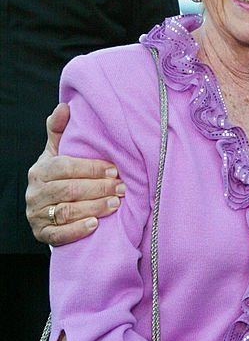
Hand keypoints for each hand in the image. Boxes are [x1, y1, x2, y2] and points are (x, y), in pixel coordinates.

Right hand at [25, 103, 125, 245]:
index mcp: (39, 170)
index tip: (114, 170)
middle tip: (121, 188)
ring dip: (94, 207)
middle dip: (98, 188)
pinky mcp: (42, 234)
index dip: (91, 168)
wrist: (48, 208)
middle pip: (69, 189)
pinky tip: (95, 225)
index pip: (65, 167)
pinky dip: (78, 230)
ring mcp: (37, 215)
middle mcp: (34, 192)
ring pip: (67, 211)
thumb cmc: (59, 176)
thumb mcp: (58, 153)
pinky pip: (59, 234)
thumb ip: (60, 131)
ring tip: (115, 204)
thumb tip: (65, 106)